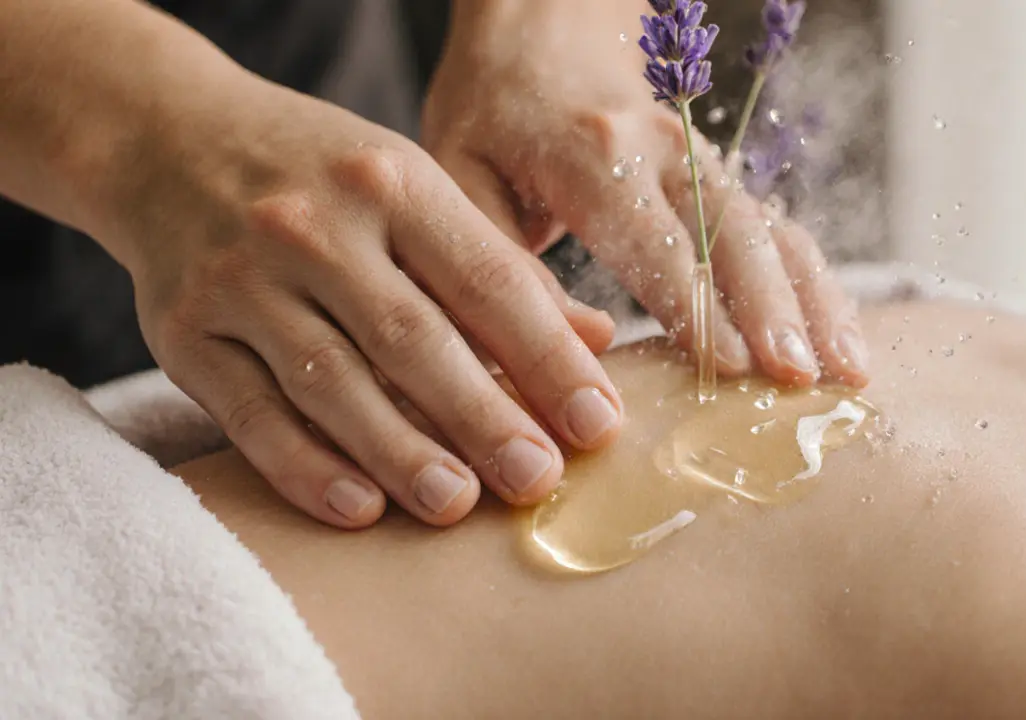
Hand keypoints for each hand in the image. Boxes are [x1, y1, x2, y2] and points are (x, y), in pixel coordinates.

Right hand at [116, 78, 623, 528]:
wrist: (166, 136)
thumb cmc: (322, 175)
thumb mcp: (416, 189)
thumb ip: (501, 270)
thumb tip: (595, 342)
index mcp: (393, 181)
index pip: (488, 281)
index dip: (548, 358)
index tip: (597, 424)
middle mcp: (314, 225)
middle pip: (412, 338)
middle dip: (483, 416)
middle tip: (537, 480)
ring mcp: (240, 279)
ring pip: (331, 381)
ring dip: (399, 452)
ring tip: (457, 504)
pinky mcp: (181, 331)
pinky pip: (249, 412)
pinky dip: (304, 466)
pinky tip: (358, 507)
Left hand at [424, 0, 869, 386]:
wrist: (544, 27)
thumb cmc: (493, 110)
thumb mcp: (462, 174)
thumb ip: (507, 259)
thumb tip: (587, 341)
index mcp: (592, 152)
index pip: (654, 238)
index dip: (695, 304)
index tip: (730, 364)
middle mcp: (664, 152)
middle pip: (735, 235)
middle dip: (774, 311)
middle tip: (801, 378)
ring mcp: (702, 162)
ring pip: (774, 232)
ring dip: (816, 303)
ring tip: (849, 371)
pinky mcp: (720, 179)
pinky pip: (781, 230)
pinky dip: (817, 286)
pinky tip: (842, 337)